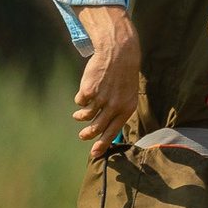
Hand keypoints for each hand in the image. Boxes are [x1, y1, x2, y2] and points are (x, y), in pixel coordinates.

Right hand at [72, 5, 139, 151]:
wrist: (118, 53)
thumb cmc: (124, 75)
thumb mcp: (128, 95)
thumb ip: (119, 111)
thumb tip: (108, 129)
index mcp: (126, 109)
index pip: (113, 132)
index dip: (102, 144)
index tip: (94, 153)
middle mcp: (113, 106)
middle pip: (96, 128)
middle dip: (87, 135)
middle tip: (83, 136)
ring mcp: (100, 98)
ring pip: (84, 116)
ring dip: (80, 117)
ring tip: (79, 116)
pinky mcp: (88, 90)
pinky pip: (79, 101)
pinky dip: (80, 99)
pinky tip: (85, 92)